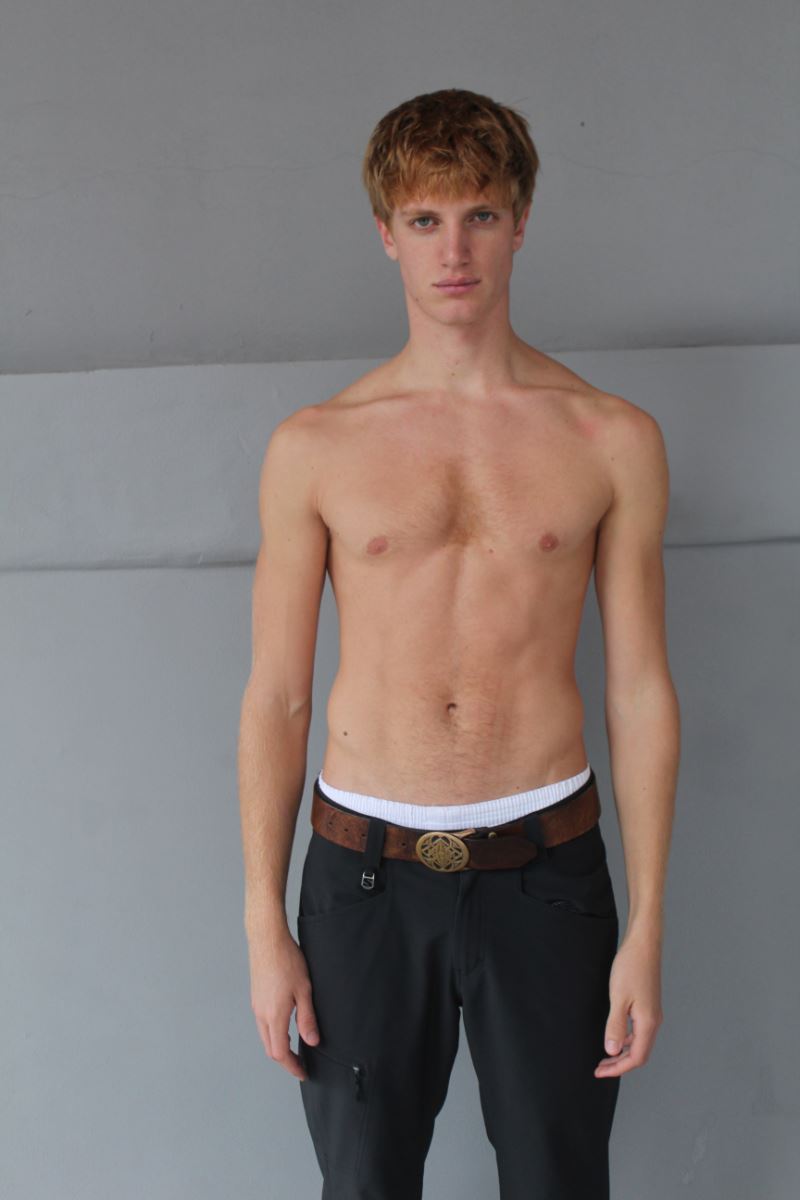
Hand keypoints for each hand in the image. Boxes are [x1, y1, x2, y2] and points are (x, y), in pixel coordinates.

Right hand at [248, 927, 320, 1080]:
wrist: (267, 939)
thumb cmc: (287, 960)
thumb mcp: (304, 990)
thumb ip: (307, 1018)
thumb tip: (312, 1042)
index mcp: (274, 1015)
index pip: (280, 1053)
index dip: (292, 1066)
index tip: (302, 1072)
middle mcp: (261, 1014)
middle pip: (270, 1048)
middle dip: (285, 1060)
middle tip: (300, 1064)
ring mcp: (256, 1005)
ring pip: (265, 1036)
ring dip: (278, 1046)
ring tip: (295, 1048)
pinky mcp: (256, 997)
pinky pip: (262, 1023)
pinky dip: (273, 1033)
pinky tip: (285, 1026)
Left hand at [594, 925, 663, 1077]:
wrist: (643, 944)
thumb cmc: (630, 968)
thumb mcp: (618, 998)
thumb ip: (615, 1026)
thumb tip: (612, 1051)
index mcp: (648, 1022)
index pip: (636, 1057)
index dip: (618, 1068)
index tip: (600, 1071)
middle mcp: (654, 1021)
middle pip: (640, 1053)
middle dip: (620, 1063)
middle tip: (600, 1068)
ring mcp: (653, 1013)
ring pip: (640, 1042)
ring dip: (623, 1052)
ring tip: (605, 1056)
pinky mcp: (648, 1005)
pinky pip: (639, 1031)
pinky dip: (627, 1039)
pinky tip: (616, 1036)